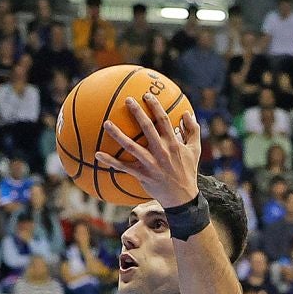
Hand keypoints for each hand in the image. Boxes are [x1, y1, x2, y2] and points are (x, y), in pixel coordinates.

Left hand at [94, 91, 200, 209]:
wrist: (182, 198)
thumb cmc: (188, 171)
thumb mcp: (195, 150)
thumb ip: (192, 130)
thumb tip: (187, 112)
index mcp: (173, 143)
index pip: (163, 120)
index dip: (155, 106)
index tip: (146, 95)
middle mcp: (161, 151)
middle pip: (147, 128)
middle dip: (137, 112)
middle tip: (127, 100)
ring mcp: (150, 163)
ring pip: (131, 146)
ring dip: (118, 134)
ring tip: (106, 123)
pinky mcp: (142, 175)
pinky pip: (123, 167)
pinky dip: (110, 161)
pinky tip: (98, 155)